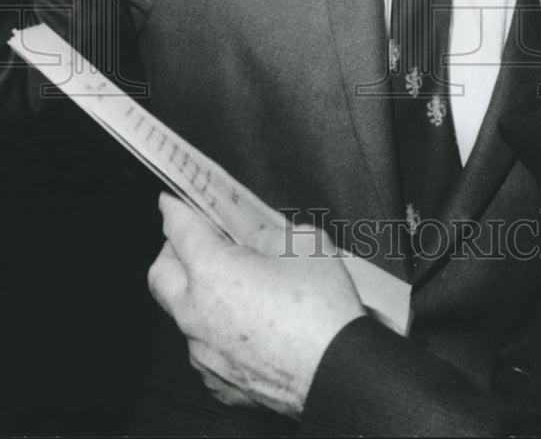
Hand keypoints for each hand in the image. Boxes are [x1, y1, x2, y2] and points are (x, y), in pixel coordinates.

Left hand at [147, 195, 363, 418]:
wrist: (339, 370)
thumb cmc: (323, 309)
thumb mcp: (304, 244)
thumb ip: (269, 234)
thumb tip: (254, 240)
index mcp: (213, 272)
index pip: (179, 230)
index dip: (174, 209)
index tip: (171, 202)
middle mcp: (196, 313)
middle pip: (160, 274)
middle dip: (172, 252)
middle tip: (196, 241)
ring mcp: (202, 352)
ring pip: (181, 313)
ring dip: (196, 293)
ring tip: (235, 287)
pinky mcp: (217, 380)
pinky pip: (203, 347)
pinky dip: (216, 330)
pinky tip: (248, 325)